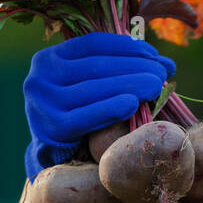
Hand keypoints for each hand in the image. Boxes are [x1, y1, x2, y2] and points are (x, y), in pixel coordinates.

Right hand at [23, 32, 176, 182]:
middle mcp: (40, 78)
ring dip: (130, 85)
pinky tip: (133, 104)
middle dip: (134, 67)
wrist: (51, 157)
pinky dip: (112, 108)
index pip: (93, 45)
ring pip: (94, 89)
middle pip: (96, 66)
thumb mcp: (86, 86)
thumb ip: (112, 70)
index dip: (126, 47)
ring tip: (156, 85)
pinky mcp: (51, 129)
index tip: (154, 54)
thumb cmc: (76, 117)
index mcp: (48, 59)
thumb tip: (162, 62)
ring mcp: (42, 103)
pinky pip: (87, 117)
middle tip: (162, 71)